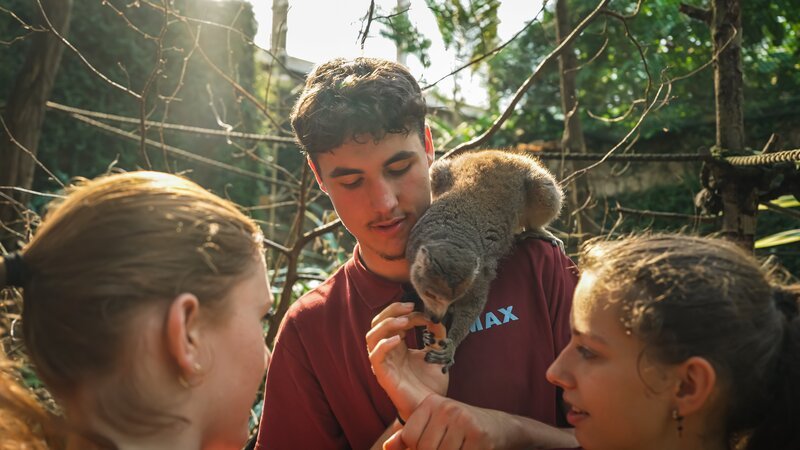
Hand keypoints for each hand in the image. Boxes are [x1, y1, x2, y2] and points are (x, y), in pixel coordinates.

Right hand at [367, 302, 448, 420]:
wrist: (431, 407)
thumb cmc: (431, 384)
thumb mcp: (436, 354)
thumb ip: (436, 337)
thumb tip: (437, 319)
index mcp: (397, 345)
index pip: (393, 320)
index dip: (406, 312)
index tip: (424, 311)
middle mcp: (387, 351)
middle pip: (377, 323)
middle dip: (391, 311)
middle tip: (409, 307)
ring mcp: (383, 362)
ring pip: (371, 336)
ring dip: (387, 325)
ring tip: (404, 322)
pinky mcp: (382, 375)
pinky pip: (375, 356)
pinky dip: (384, 344)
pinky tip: (397, 340)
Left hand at [383, 394, 502, 449]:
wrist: (498, 427)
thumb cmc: (458, 430)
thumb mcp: (432, 428)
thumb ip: (408, 437)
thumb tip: (386, 446)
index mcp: (431, 403)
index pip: (409, 437)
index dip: (416, 449)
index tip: (433, 444)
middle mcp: (447, 408)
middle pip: (424, 449)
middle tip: (447, 446)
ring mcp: (464, 420)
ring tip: (457, 447)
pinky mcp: (479, 436)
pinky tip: (468, 449)